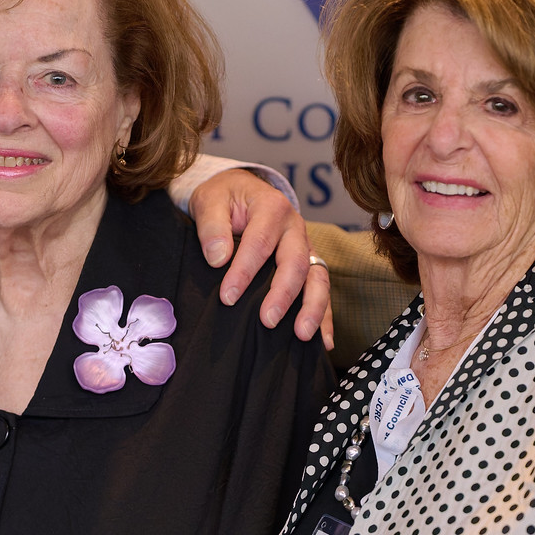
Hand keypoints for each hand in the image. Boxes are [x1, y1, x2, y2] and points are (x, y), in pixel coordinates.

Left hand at [188, 169, 331, 344]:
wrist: (240, 192)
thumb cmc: (224, 198)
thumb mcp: (209, 200)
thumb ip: (211, 226)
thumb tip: (217, 258)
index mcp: (272, 207)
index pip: (259, 242)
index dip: (244, 271)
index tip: (228, 297)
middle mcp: (295, 227)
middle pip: (296, 262)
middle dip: (283, 294)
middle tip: (267, 321)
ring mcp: (306, 247)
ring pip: (318, 277)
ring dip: (312, 308)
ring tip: (302, 335)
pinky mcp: (309, 264)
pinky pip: (321, 289)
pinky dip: (325, 316)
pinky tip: (324, 342)